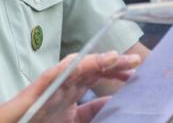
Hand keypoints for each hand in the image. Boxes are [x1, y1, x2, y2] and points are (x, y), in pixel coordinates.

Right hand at [0, 50, 141, 122]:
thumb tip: (113, 105)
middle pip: (92, 67)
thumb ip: (90, 113)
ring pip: (76, 67)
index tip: (136, 74)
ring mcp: (52, 84)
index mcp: (72, 91)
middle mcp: (64, 83)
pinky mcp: (38, 88)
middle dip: (114, 62)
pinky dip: (68, 68)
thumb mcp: (72, 120)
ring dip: (95, 60)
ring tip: (114, 57)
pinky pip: (54, 74)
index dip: (117, 72)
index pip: (98, 76)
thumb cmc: (36, 120)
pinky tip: (81, 63)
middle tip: (136, 60)